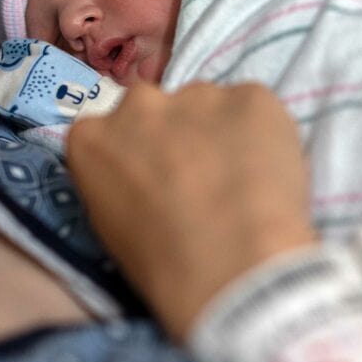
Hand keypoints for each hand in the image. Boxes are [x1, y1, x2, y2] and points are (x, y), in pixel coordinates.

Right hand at [66, 80, 315, 339]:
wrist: (234, 267)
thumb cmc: (164, 265)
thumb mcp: (113, 228)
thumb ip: (120, 183)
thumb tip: (144, 177)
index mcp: (92, 137)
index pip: (110, 132)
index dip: (139, 156)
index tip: (158, 179)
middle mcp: (139, 104)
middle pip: (157, 108)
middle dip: (176, 133)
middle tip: (202, 176)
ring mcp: (197, 94)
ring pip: (209, 106)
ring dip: (222, 132)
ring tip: (243, 180)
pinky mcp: (252, 96)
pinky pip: (256, 109)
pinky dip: (264, 133)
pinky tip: (269, 173)